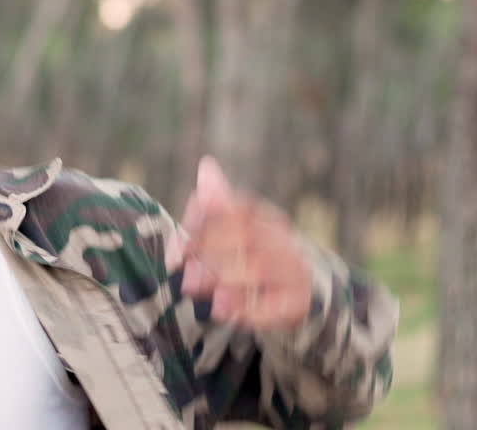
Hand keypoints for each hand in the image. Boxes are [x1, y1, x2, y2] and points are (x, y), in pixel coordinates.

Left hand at [167, 157, 312, 329]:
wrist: (300, 291)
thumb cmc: (256, 255)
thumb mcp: (236, 229)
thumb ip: (215, 205)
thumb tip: (207, 165)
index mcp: (266, 218)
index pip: (237, 212)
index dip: (204, 227)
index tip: (177, 250)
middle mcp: (284, 241)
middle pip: (248, 238)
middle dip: (210, 253)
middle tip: (183, 271)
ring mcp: (293, 271)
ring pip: (261, 269)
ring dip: (223, 278)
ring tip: (193, 288)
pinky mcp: (297, 303)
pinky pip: (276, 305)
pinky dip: (247, 309)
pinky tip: (221, 311)